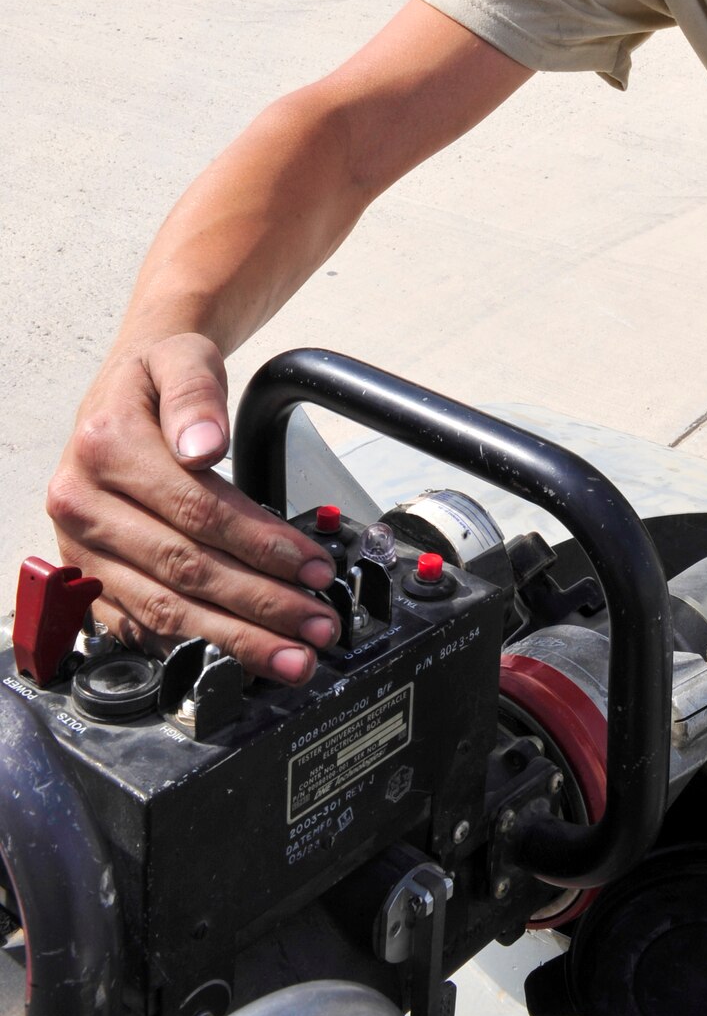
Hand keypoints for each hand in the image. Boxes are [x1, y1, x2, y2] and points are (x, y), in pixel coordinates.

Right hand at [47, 335, 339, 681]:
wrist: (123, 388)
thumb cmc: (158, 377)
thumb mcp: (182, 358)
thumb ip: (196, 396)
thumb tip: (204, 444)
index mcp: (104, 448)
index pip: (197, 510)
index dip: (261, 544)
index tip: (312, 566)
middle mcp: (83, 505)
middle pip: (185, 569)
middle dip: (261, 605)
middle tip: (317, 625)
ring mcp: (80, 549)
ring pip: (165, 607)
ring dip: (234, 639)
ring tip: (292, 655)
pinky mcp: (88, 579)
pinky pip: (140, 623)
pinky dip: (191, 644)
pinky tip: (234, 656)